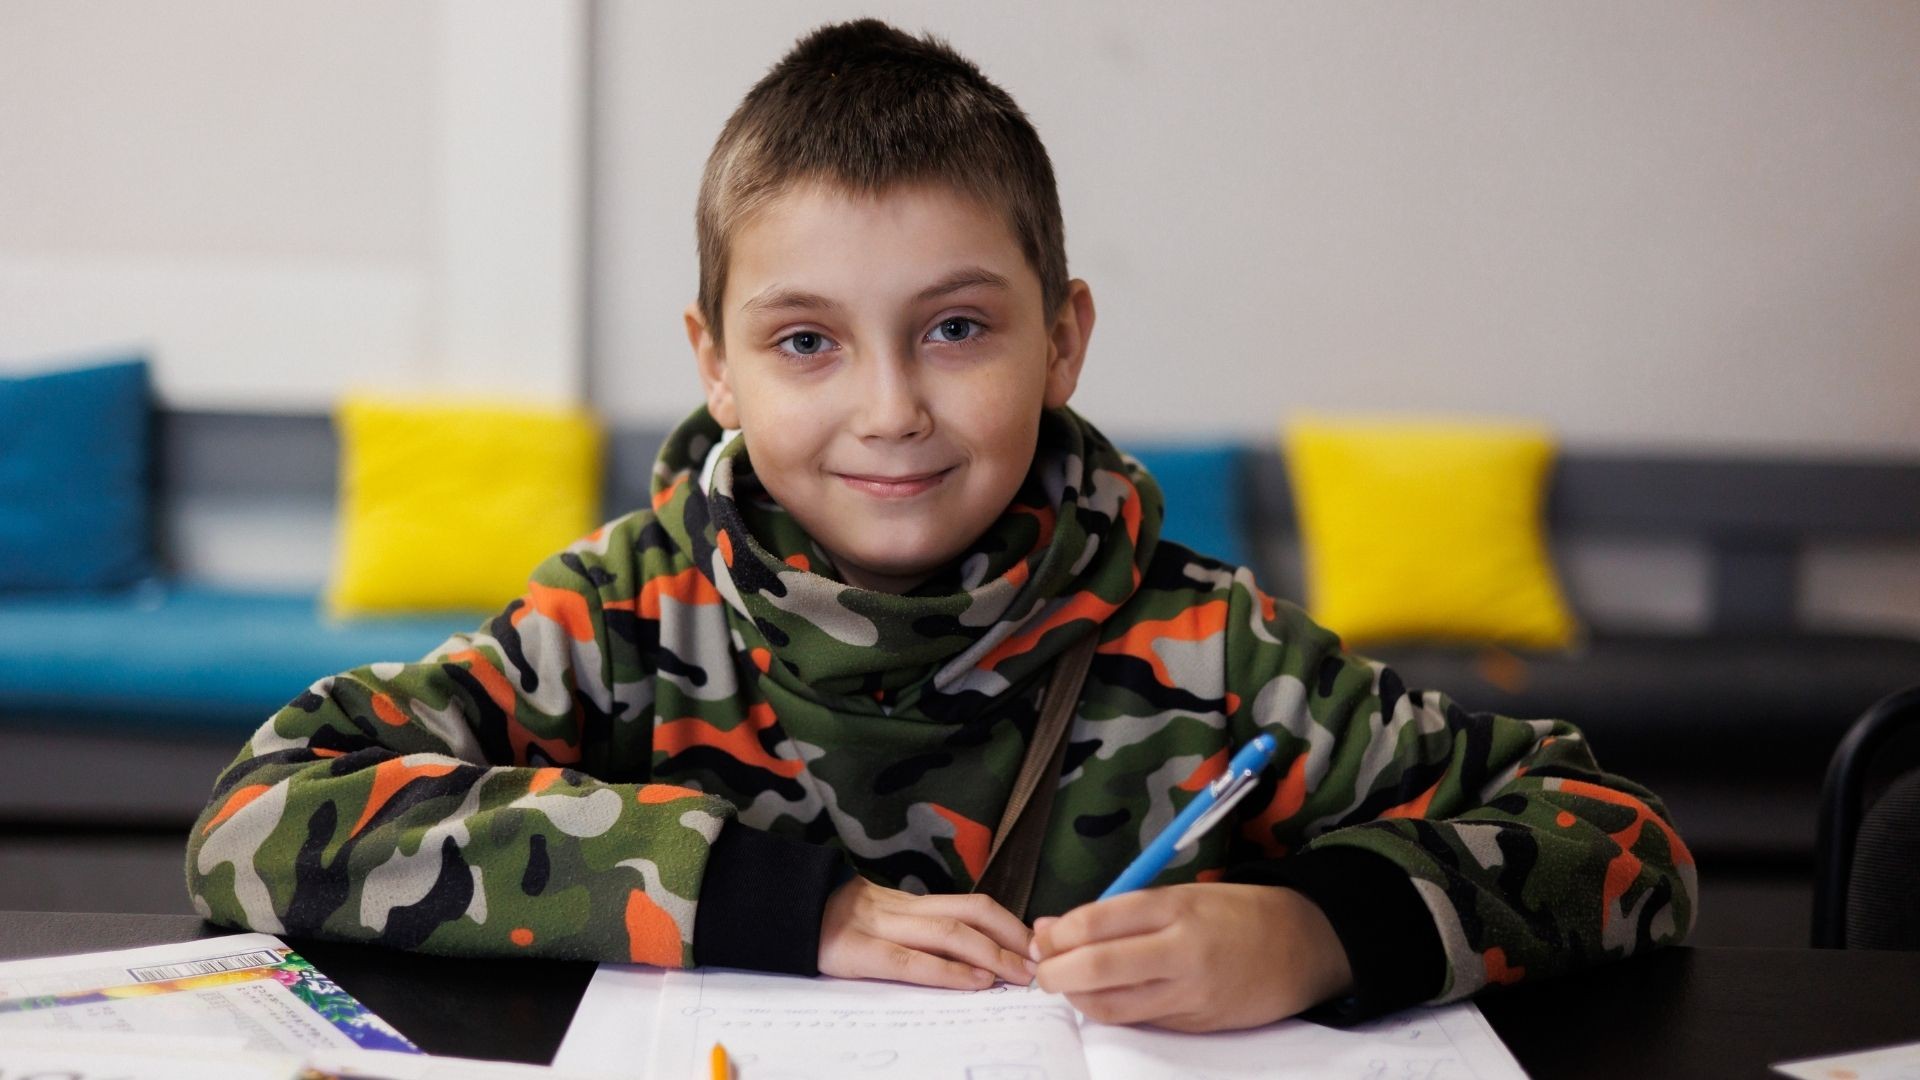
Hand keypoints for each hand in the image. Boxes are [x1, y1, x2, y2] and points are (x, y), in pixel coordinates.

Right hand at [818, 876, 1037, 989]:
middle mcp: (901, 909)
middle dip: (1012, 940)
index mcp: (909, 904)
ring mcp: (879, 927)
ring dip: (993, 955)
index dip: (1009, 925)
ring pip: (949, 933)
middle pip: (971, 913)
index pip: (971, 905)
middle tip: (1041, 964)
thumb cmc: (830, 925)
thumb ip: (915, 930)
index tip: (1036, 948)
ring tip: (1020, 976)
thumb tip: (966, 953)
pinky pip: (910, 960)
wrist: (775, 913)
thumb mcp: (877, 920)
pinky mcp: (857, 953)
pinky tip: (975, 982)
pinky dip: (948, 971)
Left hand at [1029, 883, 1353, 1031]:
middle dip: (1055, 972)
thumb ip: (1122, 912)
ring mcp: (1189, 993)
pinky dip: (1109, 1010)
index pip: (1097, 922)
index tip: (1043, 935)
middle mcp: (1182, 951)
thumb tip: (1055, 928)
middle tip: (1042, 969)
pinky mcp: (1195, 1023)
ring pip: (1111, 1005)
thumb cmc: (1237, 913)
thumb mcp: (1183, 894)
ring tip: (1066, 984)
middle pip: (1096, 967)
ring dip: (1076, 998)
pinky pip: (1137, 1020)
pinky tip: (1101, 996)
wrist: (1304, 947)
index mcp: (1177, 908)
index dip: (1058, 934)